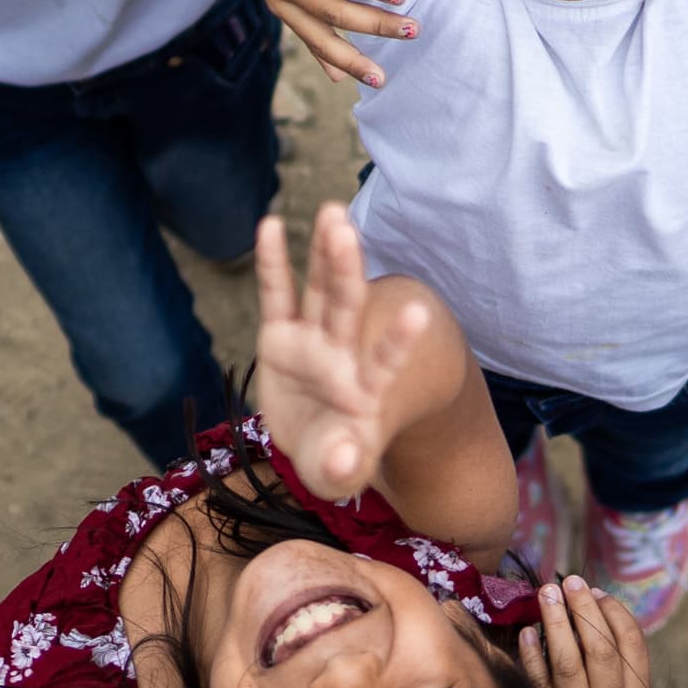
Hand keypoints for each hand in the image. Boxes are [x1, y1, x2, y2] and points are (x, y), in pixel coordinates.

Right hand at [246, 205, 426, 502]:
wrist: (316, 447)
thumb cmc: (337, 461)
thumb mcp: (337, 476)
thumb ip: (342, 469)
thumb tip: (346, 460)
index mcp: (364, 390)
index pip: (384, 362)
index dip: (398, 341)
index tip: (417, 313)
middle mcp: (342, 356)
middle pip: (347, 307)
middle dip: (346, 269)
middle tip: (345, 228)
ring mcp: (312, 342)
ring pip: (320, 292)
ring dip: (325, 255)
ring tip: (331, 211)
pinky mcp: (280, 337)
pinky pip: (277, 296)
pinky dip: (273, 263)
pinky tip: (270, 224)